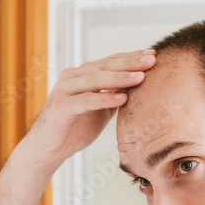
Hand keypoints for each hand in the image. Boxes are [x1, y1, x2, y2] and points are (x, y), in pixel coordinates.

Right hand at [27, 49, 155, 165]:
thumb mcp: (102, 108)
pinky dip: (104, 99)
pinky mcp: (61, 107)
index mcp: (83, 74)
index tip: (154, 55)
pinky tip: (122, 98)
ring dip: (119, 77)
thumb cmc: (76, 127)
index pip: (111, 61)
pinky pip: (85, 101)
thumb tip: (142, 86)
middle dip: (130, 63)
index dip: (132, 57)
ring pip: (95, 79)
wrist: (50, 149)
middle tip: (152, 60)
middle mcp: (73, 77)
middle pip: (105, 66)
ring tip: (140, 77)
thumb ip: (116, 95)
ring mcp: (65, 90)